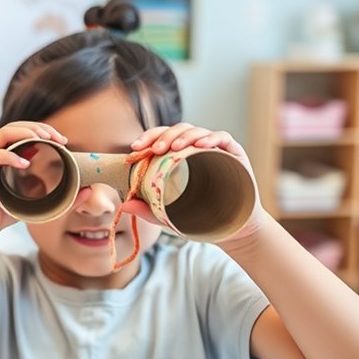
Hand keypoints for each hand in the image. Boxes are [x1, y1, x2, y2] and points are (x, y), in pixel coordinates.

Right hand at [0, 121, 67, 240]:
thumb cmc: (7, 210)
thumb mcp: (39, 200)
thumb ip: (62, 194)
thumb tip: (89, 190)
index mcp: (3, 151)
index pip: (23, 130)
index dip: (43, 130)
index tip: (63, 140)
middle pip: (15, 127)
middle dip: (38, 128)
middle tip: (57, 138)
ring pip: (4, 134)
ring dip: (25, 133)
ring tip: (44, 140)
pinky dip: (11, 156)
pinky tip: (25, 163)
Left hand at [123, 123, 264, 241]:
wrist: (230, 228)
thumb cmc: (197, 217)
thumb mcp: (167, 214)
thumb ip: (146, 210)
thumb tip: (125, 205)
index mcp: (178, 156)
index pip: (161, 138)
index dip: (148, 138)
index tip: (135, 148)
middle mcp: (195, 149)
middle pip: (178, 130)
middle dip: (164, 136)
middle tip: (155, 149)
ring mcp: (214, 150)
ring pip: (198, 131)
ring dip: (184, 136)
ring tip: (174, 148)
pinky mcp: (234, 154)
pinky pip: (223, 138)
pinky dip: (212, 138)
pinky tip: (201, 145)